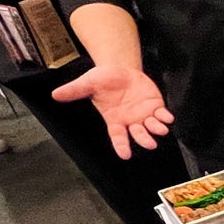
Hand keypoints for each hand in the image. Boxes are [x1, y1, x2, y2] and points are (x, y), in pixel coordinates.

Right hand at [51, 64, 174, 158]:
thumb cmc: (104, 79)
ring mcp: (143, 115)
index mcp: (114, 120)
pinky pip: (162, 115)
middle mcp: (130, 121)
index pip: (118, 136)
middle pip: (138, 135)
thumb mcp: (88, 83)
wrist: (120, 69)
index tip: (125, 155)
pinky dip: (165, 118)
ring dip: (157, 129)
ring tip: (160, 129)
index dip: (121, 145)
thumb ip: (74, 91)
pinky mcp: (155, 106)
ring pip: (152, 127)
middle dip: (144, 139)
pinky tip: (167, 117)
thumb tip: (55, 94)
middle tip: (149, 144)